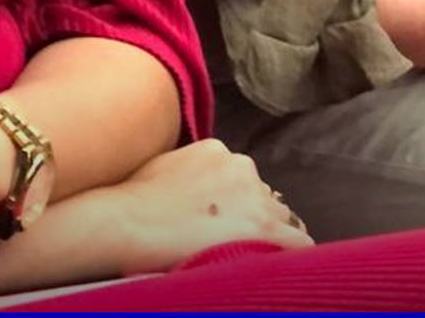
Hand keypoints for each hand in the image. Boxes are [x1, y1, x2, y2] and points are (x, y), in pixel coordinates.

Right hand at [102, 140, 312, 273]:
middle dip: (254, 220)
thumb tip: (187, 190)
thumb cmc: (130, 204)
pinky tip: (277, 271)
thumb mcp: (161, 169)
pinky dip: (290, 255)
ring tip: (247, 260)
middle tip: (233, 246)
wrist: (125, 222)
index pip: (242, 180)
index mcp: (217, 152)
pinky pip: (299, 241)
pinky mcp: (263, 227)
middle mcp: (241, 166)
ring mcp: (254, 195)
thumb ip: (186, 172)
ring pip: (281, 218)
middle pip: (264, 197)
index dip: (236, 207)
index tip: (224, 226)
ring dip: (269, 237)